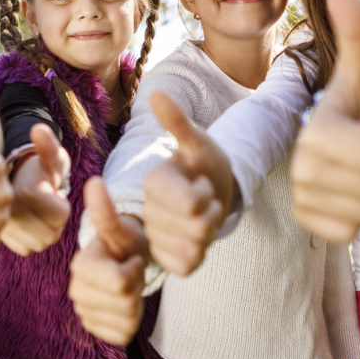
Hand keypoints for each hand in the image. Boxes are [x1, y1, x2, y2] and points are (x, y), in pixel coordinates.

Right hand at [0, 123, 70, 255]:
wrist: (8, 177)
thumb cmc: (36, 167)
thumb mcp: (49, 155)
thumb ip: (48, 145)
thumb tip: (38, 130)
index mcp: (24, 193)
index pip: (61, 215)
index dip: (60, 204)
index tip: (49, 191)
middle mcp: (8, 213)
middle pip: (50, 235)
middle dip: (53, 222)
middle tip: (44, 205)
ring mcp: (0, 228)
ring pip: (38, 245)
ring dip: (41, 231)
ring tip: (34, 212)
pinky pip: (25, 249)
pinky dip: (29, 240)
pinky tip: (25, 223)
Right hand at [68, 177, 146, 344]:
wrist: (124, 262)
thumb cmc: (125, 243)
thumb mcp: (121, 228)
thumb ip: (106, 211)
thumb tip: (94, 181)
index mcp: (81, 266)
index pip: (120, 283)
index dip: (134, 271)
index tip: (132, 258)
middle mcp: (76, 291)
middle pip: (125, 303)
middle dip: (137, 286)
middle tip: (133, 271)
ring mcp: (84, 312)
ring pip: (125, 320)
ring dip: (136, 302)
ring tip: (130, 283)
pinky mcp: (94, 329)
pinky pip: (122, 335)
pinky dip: (132, 320)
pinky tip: (127, 303)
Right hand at [142, 91, 232, 274]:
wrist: (212, 190)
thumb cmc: (204, 164)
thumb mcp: (198, 143)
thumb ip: (178, 123)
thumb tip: (156, 92)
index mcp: (154, 181)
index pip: (189, 202)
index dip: (205, 196)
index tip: (203, 183)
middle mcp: (147, 210)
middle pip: (195, 227)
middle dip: (212, 215)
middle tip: (208, 200)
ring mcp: (155, 237)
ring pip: (191, 248)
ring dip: (208, 233)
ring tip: (205, 216)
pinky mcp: (165, 258)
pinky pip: (186, 265)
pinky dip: (199, 253)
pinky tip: (197, 239)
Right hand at [291, 0, 359, 241]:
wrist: (346, 144)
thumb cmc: (357, 106)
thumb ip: (355, 32)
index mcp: (317, 129)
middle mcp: (301, 166)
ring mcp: (302, 198)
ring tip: (356, 170)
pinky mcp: (310, 224)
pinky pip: (354, 231)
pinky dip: (359, 216)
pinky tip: (346, 194)